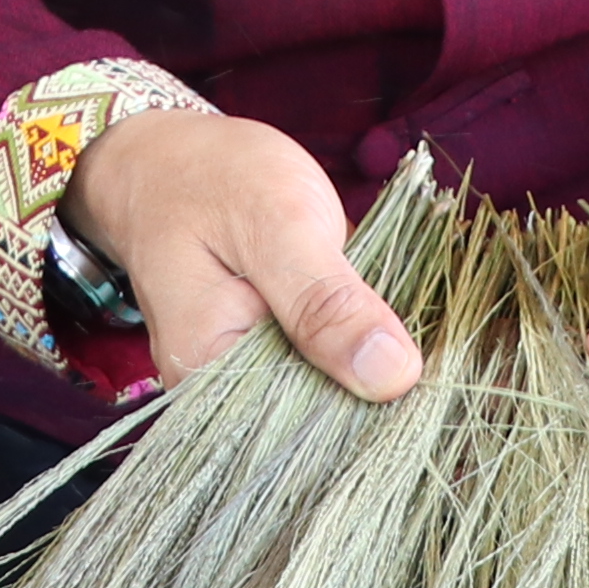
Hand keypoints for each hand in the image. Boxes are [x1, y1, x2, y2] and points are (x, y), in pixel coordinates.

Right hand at [65, 108, 415, 397]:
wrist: (167, 157)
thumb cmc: (211, 179)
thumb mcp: (277, 224)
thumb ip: (326, 303)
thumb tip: (393, 377)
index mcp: (207, 372)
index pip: (303, 429)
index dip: (370, 406)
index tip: (421, 374)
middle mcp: (220, 391)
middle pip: (317, 418)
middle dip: (375, 381)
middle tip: (416, 336)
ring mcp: (243, 375)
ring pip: (327, 393)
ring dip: (372, 361)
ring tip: (401, 320)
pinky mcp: (267, 354)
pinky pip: (323, 367)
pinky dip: (357, 342)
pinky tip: (378, 316)